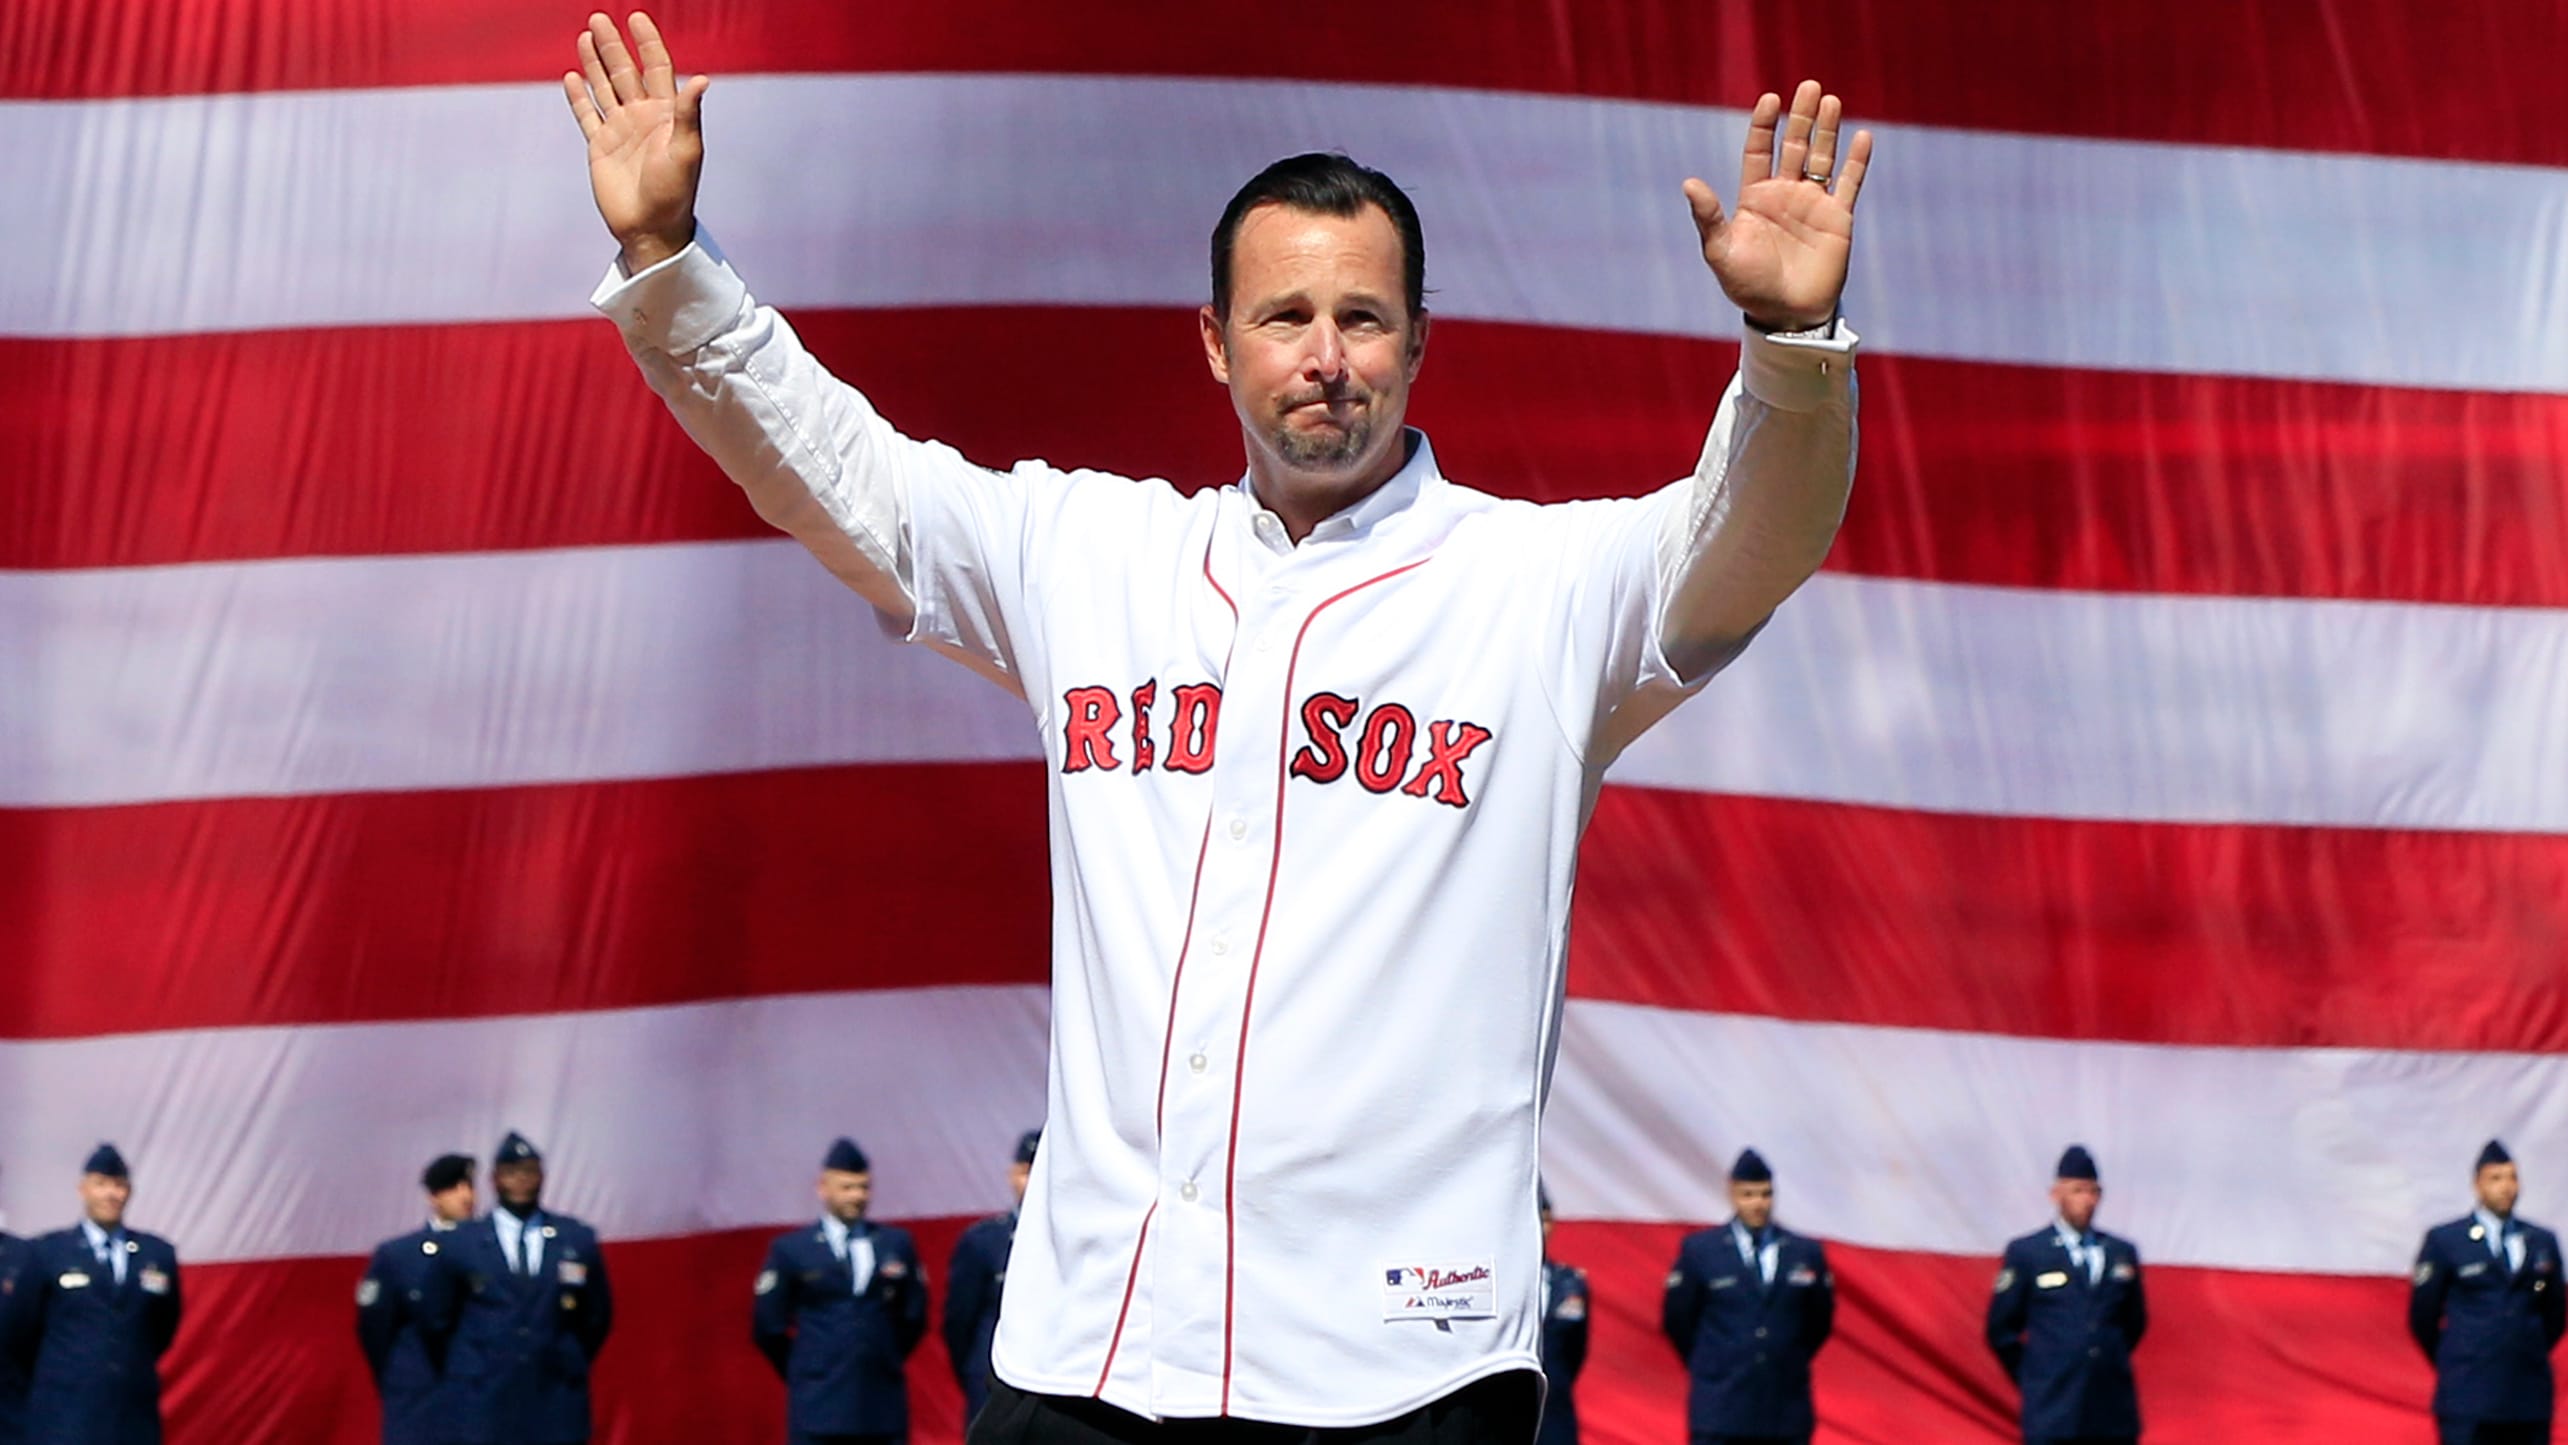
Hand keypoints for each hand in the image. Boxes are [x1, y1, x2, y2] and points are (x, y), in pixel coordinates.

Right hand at [563, 11, 708, 272]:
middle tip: (599, 18)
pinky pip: (587, 115)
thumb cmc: (674, 191)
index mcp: (668, 114)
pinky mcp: (601, 146)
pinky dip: (579, 97)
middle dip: (614, 45)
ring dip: (595, 63)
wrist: (650, 227)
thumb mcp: (685, 150)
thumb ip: (689, 114)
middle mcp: (643, 117)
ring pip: (605, 88)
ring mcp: (621, 130)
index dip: (648, 43)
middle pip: (626, 72)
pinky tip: (571, 76)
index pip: (657, 68)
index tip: (638, 18)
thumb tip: (702, 79)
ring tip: (585, 36)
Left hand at [1682, 81, 1873, 332]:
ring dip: (1827, 130)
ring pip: (1822, 157)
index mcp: (1755, 198)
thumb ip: (1709, 217)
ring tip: (1831, 100)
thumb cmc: (1748, 286)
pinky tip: (1863, 137)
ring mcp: (1813, 204)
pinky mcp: (1838, 219)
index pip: (1759, 150)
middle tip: (1808, 86)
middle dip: (1800, 117)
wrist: (1785, 315)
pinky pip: (1849, 184)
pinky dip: (1857, 161)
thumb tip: (1689, 183)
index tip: (1769, 99)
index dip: (1764, 125)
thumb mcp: (1720, 251)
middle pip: (1793, 145)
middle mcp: (1785, 195)